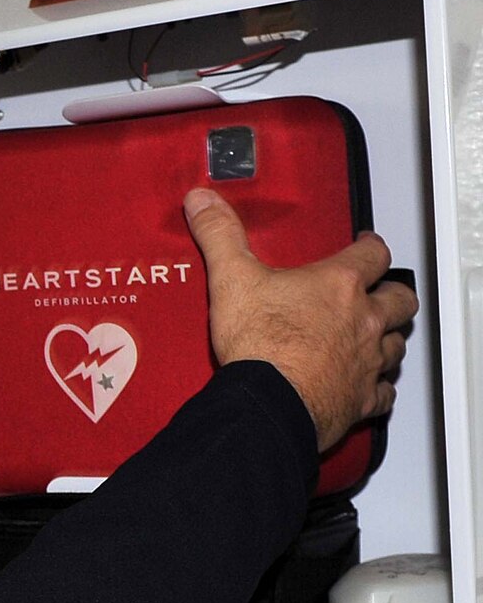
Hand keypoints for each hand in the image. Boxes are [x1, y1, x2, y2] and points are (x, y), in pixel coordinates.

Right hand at [185, 188, 416, 450]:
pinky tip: (367, 387)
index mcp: (338, 285)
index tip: (365, 244)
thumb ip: (220, 235)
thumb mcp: (232, 279)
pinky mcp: (361, 397)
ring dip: (388, 338)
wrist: (269, 401)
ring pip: (396, 344)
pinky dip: (378, 388)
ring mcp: (366, 360)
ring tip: (373, 338)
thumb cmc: (259, 343)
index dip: (371, 247)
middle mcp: (363, 319)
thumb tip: (203, 200)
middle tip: (378, 293)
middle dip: (391, 294)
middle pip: (400, 299)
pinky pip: (383, 392)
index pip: (374, 253)